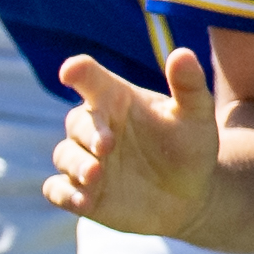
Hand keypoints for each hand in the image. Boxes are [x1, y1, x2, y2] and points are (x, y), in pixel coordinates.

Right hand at [44, 48, 225, 236]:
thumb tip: (182, 53)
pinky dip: (64, 194)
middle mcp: (94, 128)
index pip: (90, 78)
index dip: (78, 72)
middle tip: (105, 145)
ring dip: (76, 164)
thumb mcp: (195, 116)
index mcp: (115, 100)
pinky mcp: (80, 192)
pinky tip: (84, 200)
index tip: (71, 71)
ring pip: (64, 156)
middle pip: (76, 122)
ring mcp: (85, 160)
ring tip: (95, 175)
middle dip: (87, 133)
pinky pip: (57, 190)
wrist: (190, 196)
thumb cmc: (189, 148)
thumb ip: (188, 86)